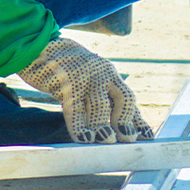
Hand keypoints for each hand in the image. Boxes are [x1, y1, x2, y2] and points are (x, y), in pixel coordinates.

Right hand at [19, 36, 152, 142]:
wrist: (41, 47)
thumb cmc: (69, 72)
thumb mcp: (88, 82)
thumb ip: (101, 101)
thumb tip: (116, 131)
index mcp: (110, 76)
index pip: (128, 101)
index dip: (138, 121)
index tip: (147, 138)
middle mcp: (103, 75)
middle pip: (123, 97)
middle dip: (126, 120)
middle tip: (127, 139)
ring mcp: (85, 78)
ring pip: (100, 104)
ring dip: (104, 124)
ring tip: (106, 141)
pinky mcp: (65, 83)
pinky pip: (74, 108)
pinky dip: (79, 126)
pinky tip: (83, 139)